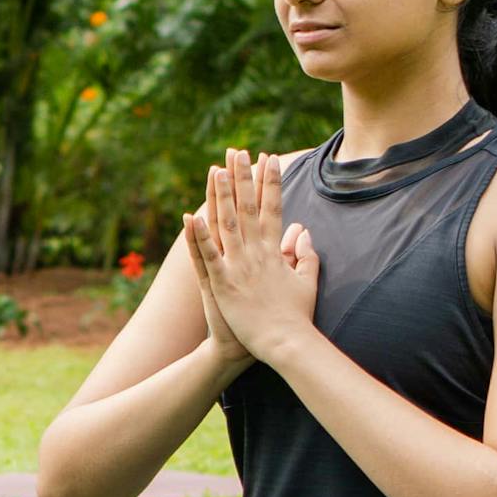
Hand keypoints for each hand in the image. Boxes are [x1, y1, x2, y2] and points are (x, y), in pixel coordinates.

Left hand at [184, 148, 321, 367]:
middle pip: (249, 208)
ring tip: (215, 169)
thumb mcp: (306, 281)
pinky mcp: (223, 284)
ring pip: (227, 225)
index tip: (271, 158)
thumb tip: (304, 230)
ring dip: (221, 196)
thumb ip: (306, 254)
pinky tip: (190, 216)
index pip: (274, 208)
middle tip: (239, 151)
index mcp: (275, 252)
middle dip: (243, 178)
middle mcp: (257, 254)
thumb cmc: (295, 317)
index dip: (272, 182)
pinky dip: (198, 236)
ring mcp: (239, 268)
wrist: (287, 345)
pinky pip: (208, 256)